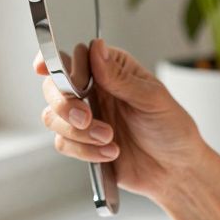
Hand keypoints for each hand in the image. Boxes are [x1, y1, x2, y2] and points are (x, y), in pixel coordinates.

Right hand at [34, 39, 209, 203]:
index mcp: (112, 70)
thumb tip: (97, 49)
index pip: (75, 58)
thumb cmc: (172, 129)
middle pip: (54, 88)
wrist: (175, 170)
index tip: (44, 67)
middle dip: (66, 106)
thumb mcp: (152, 99)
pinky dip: (84, 151)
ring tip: (110, 139)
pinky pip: (63, 143)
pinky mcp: (82, 143)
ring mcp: (86, 117)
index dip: (54, 61)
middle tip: (87, 119)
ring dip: (78, 132)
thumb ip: (120, 78)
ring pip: (53, 117)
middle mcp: (94, 90)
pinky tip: (110, 153)